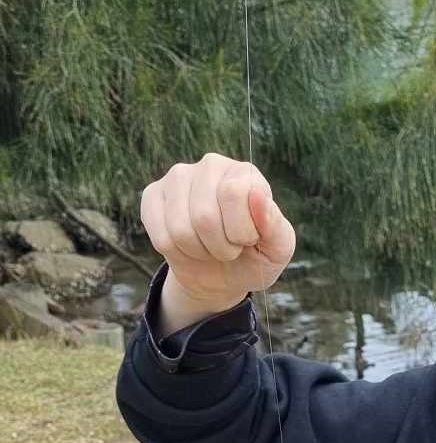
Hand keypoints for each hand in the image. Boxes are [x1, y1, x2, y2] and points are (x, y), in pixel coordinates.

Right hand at [139, 153, 295, 313]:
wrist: (223, 276)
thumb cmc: (253, 257)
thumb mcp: (276, 249)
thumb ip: (274, 224)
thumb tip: (257, 195)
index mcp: (245, 173)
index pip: (233, 193)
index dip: (240, 232)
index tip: (248, 240)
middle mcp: (211, 165)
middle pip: (204, 216)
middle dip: (220, 247)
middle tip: (228, 248)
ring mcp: (179, 177)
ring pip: (180, 228)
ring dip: (198, 251)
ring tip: (209, 247)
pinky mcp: (153, 195)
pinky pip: (161, 235)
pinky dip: (176, 252)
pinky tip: (186, 245)